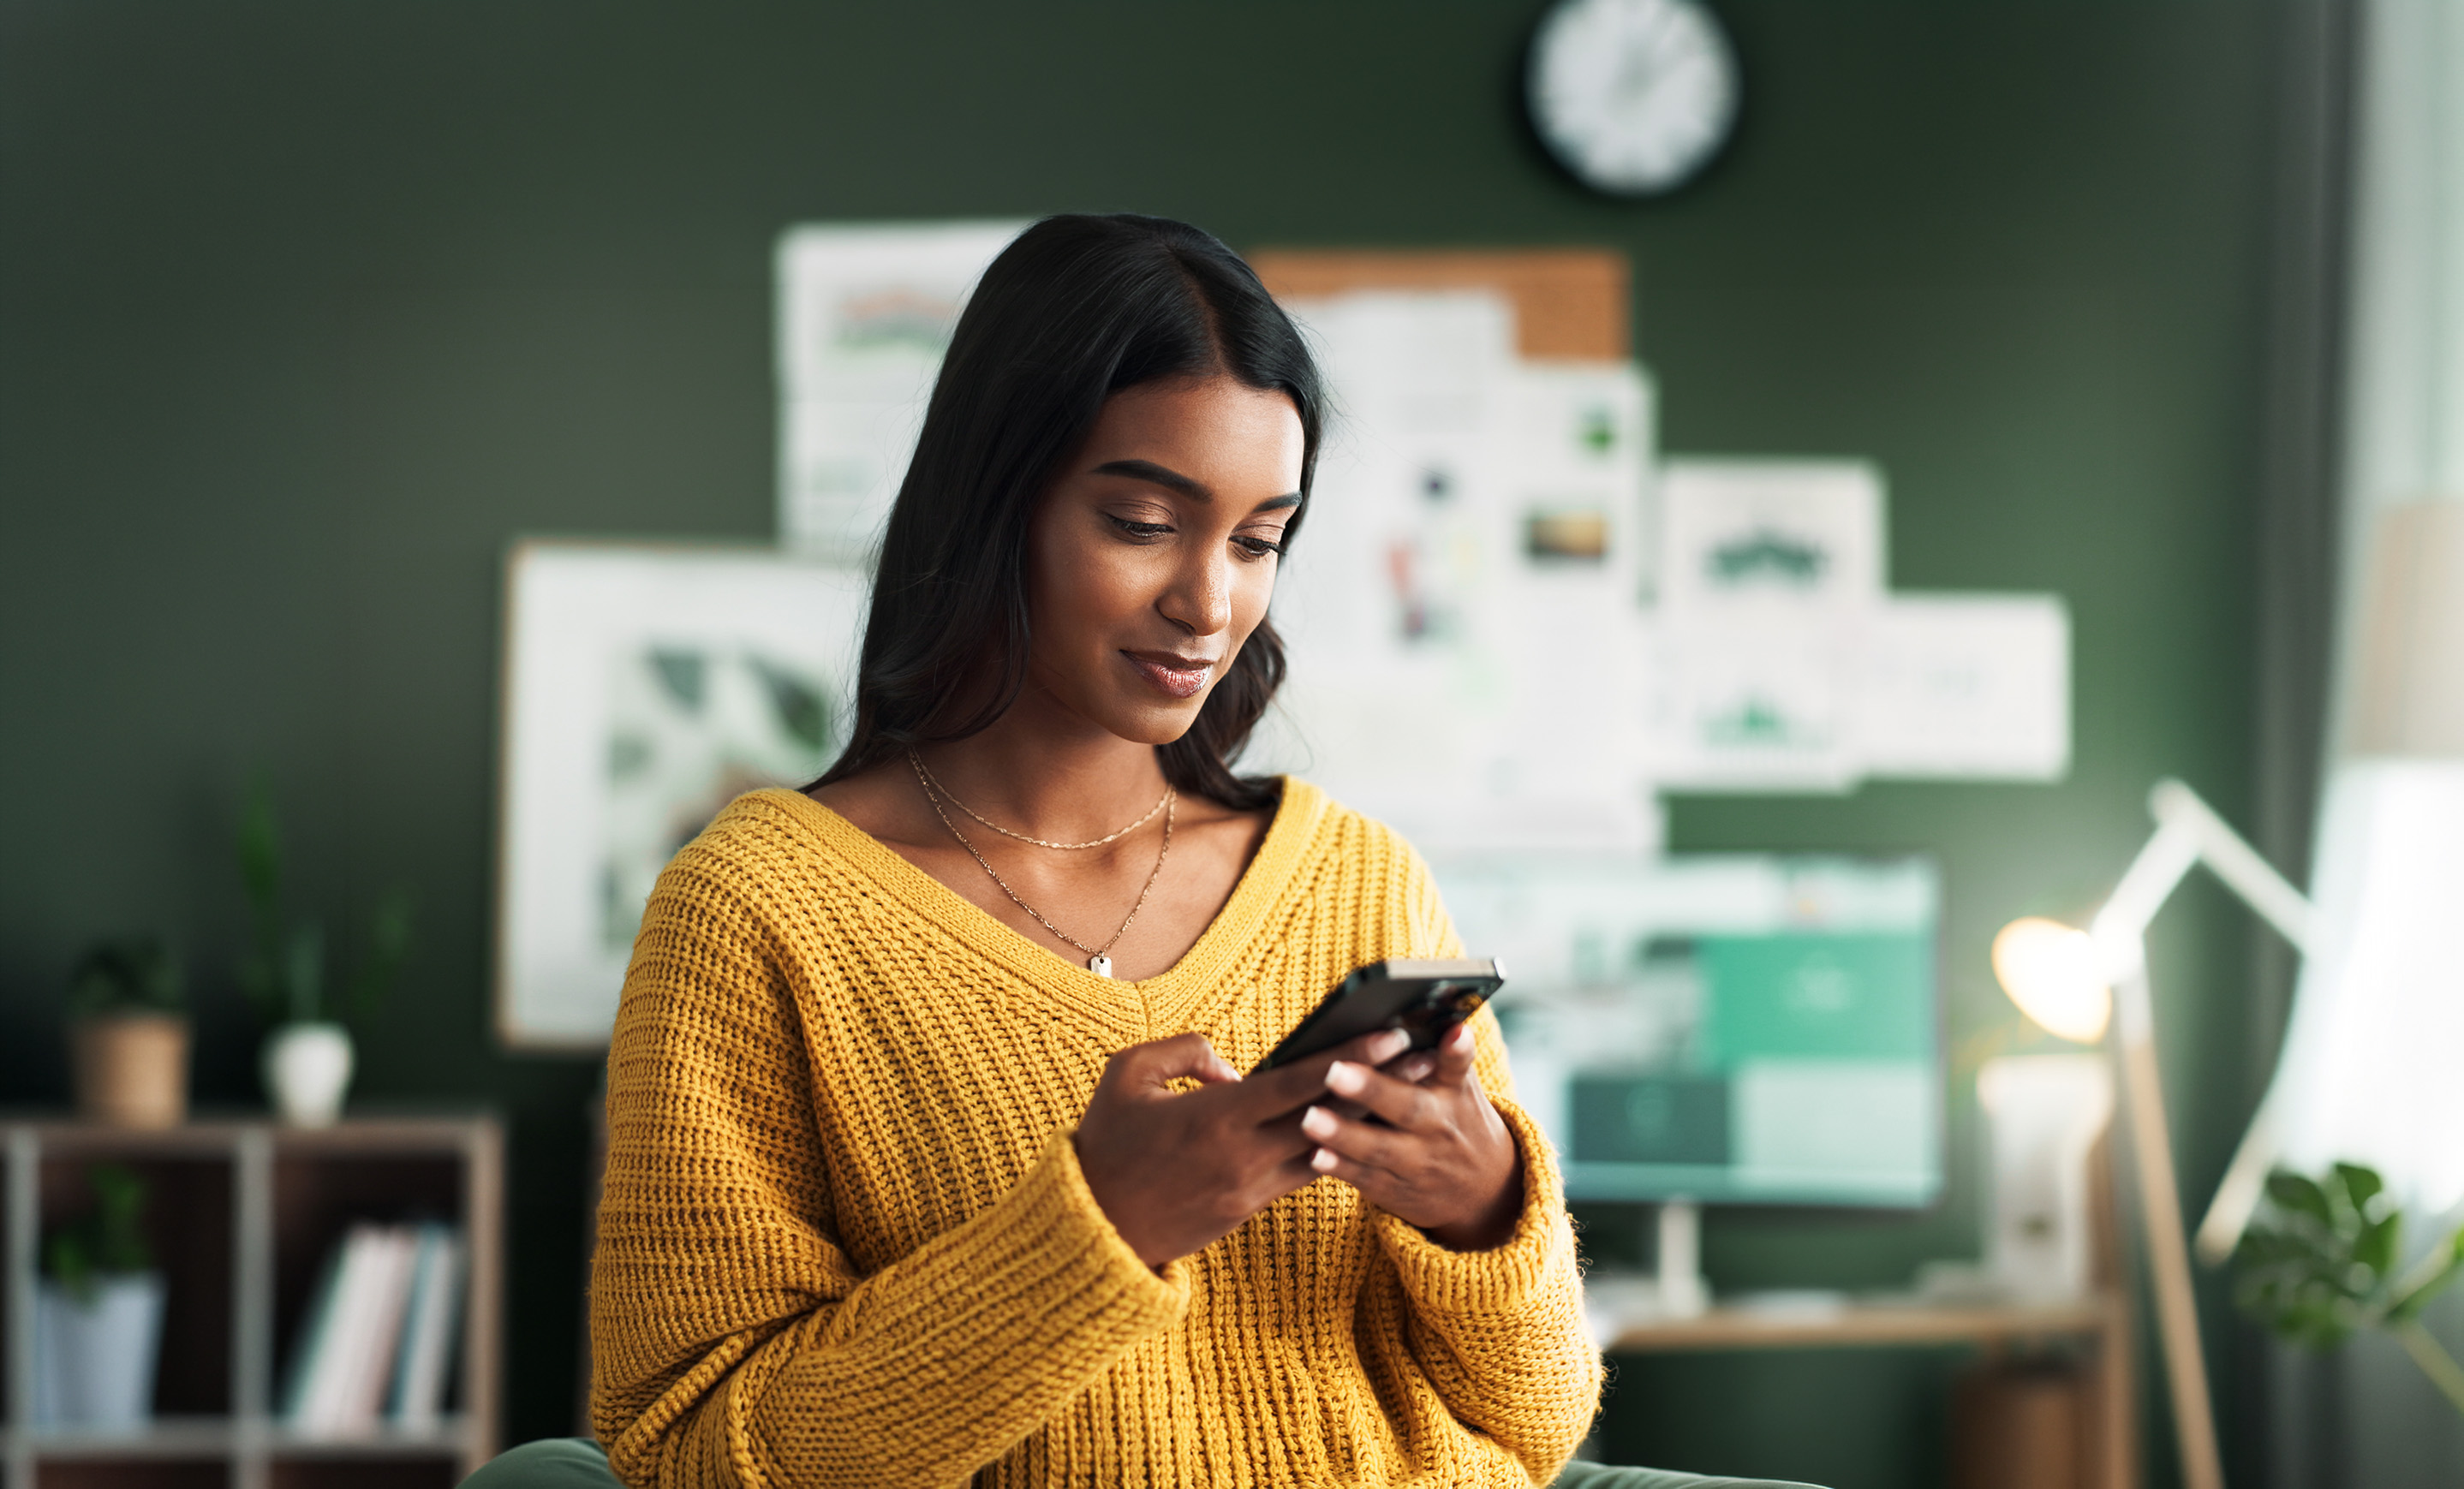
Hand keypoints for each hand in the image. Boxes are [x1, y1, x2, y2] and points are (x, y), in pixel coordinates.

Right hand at [1075, 1026, 1413, 1267]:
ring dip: (1370, 1119)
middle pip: (1331, 1116)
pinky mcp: (1248, 1209)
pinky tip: (1362, 1129)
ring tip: (1410, 1092)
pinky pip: (1301, 1173)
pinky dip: (1333, 1149)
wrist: (1092, 1230)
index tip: (1392, 1036)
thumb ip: (1182, 1051)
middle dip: (1383, 1086)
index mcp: (1217, 1118)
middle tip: (1430, 1059)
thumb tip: (1231, 1065)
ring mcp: (1251, 1188)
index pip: (1299, 1084)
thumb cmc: (1105, 1145)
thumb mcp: (1126, 1076)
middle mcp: (1245, 1156)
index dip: (1350, 1059)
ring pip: (1326, 1149)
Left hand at [1299, 1022, 1523, 1250]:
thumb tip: (1416, 1018)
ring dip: (1343, 1134)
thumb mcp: (1460, 1086)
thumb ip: (1442, 1056)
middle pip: (1408, 1107)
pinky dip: (1341, 1168)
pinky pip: (1367, 1179)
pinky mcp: (1397, 1190)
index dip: (1457, 1049)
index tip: (1454, 1030)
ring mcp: (1418, 1163)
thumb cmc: (1457, 1116)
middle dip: (1372, 1090)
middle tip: (1334, 1071)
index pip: (1458, 1066)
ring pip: (1380, 1148)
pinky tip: (1314, 1155)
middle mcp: (1439, 1128)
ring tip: (1310, 1118)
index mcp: (1455, 1092)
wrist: (1484, 1189)